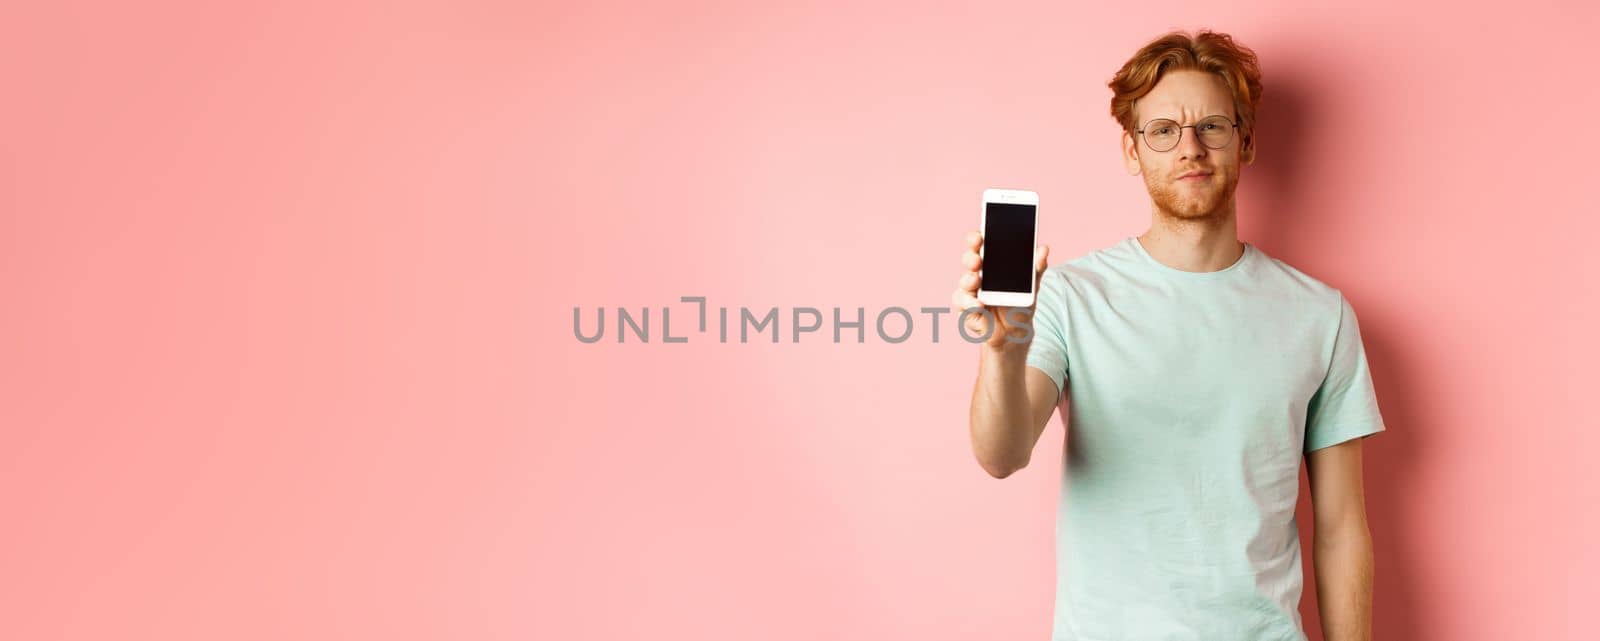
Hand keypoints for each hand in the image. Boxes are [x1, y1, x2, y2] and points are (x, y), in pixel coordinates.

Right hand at [951, 230, 1048, 350]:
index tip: (979, 236)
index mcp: (990, 265)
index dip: (976, 239)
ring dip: (968, 280)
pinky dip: (971, 304)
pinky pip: (964, 304)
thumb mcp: (1031, 286)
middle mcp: (977, 275)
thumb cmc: (1019, 305)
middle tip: (977, 259)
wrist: (1016, 332)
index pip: (979, 246)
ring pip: (964, 282)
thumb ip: (1036, 268)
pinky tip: (979, 305)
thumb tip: (1044, 248)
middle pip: (968, 261)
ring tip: (975, 280)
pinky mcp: (967, 309)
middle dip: (970, 257)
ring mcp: (970, 293)